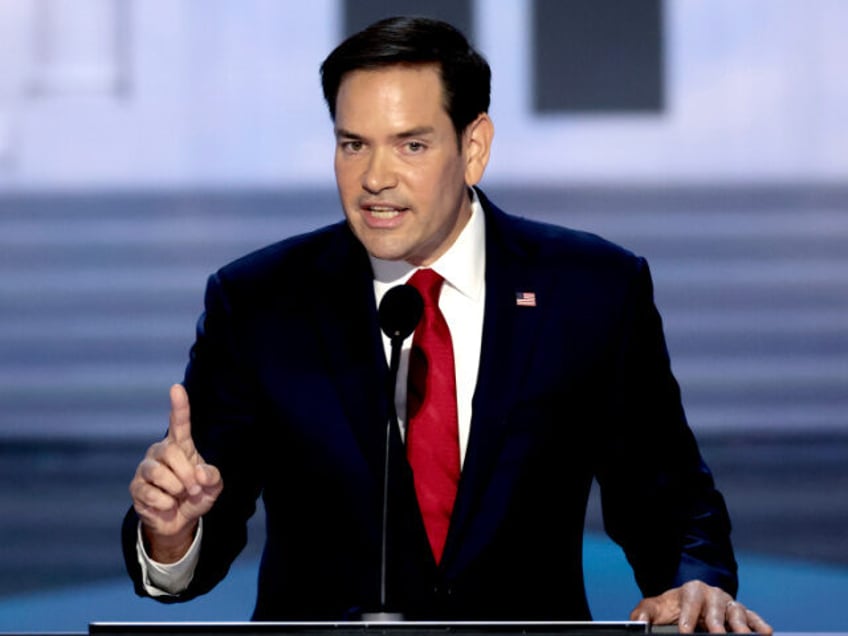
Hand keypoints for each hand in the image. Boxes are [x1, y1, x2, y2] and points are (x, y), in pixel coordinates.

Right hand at [129, 384, 222, 561]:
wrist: (180, 521)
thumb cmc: (196, 495)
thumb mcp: (213, 487)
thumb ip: (212, 477)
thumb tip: (199, 473)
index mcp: (181, 446)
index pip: (179, 423)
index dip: (179, 406)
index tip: (177, 388)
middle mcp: (160, 452)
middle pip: (171, 452)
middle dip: (186, 474)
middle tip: (194, 488)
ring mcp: (146, 468)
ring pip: (159, 473)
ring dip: (176, 489)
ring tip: (180, 496)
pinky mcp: (136, 487)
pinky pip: (150, 493)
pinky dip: (165, 503)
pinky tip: (167, 505)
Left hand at [630, 580, 772, 633]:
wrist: (685, 605)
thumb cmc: (669, 609)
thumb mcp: (654, 608)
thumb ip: (643, 613)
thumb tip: (638, 623)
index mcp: (691, 591)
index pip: (690, 603)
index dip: (688, 617)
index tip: (685, 632)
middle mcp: (713, 595)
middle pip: (716, 608)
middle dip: (716, 623)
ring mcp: (729, 604)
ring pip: (737, 613)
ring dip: (742, 625)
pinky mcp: (742, 615)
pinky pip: (753, 618)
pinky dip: (759, 625)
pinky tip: (765, 633)